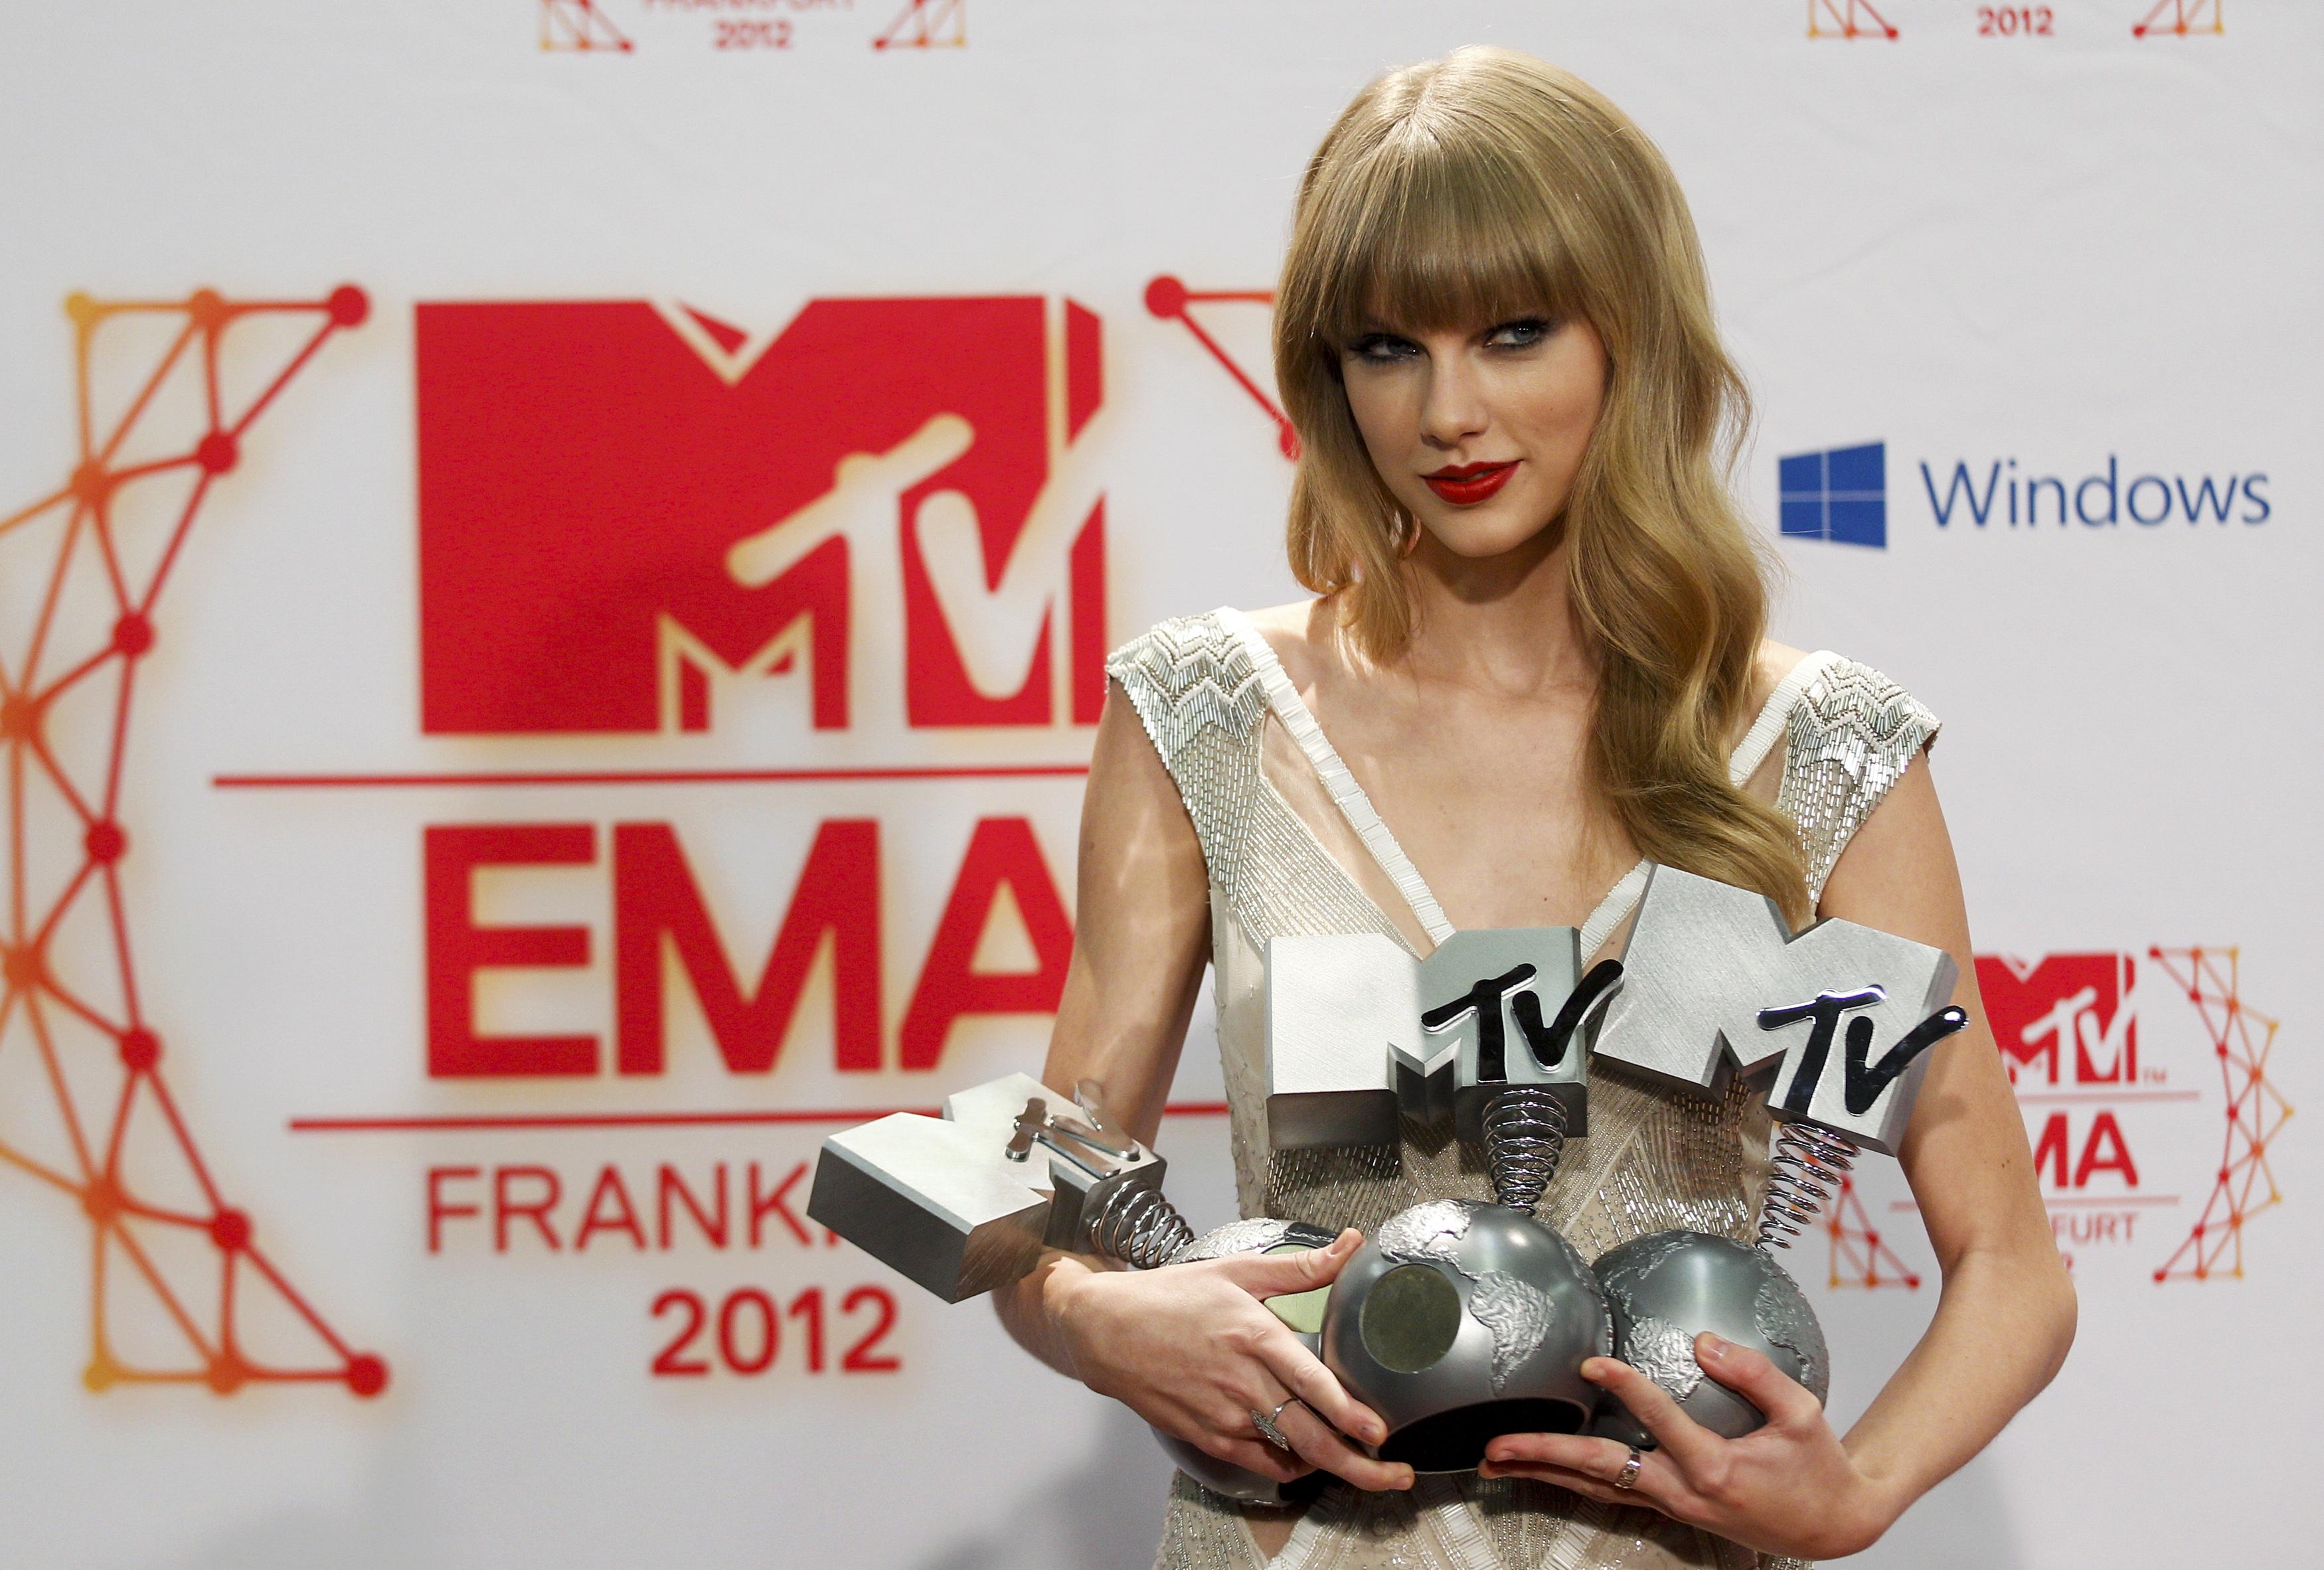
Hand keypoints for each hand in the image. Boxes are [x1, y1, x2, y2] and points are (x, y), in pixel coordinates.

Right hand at [1056, 1228, 1414, 1492]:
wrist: (1106, 1329)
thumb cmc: (1170, 1296)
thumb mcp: (1236, 1271)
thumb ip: (1300, 1267)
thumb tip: (1350, 1243)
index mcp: (1252, 1334)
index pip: (1311, 1381)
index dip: (1349, 1412)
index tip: (1381, 1432)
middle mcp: (1240, 1380)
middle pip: (1309, 1434)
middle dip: (1358, 1464)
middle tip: (1395, 1476)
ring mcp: (1222, 1414)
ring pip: (1288, 1453)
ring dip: (1330, 1466)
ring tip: (1363, 1470)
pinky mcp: (1206, 1435)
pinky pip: (1257, 1462)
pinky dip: (1288, 1466)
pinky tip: (1307, 1461)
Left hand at [1478, 1334, 1899, 1559]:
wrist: (1832, 1525)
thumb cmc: (1817, 1468)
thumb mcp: (1802, 1414)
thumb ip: (1753, 1374)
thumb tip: (1704, 1341)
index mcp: (1716, 1466)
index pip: (1659, 1421)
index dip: (1626, 1388)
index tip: (1592, 1363)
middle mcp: (1685, 1491)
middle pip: (1602, 1470)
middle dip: (1546, 1454)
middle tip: (1498, 1443)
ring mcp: (1674, 1504)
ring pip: (1596, 1488)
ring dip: (1544, 1472)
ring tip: (1495, 1459)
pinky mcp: (1672, 1507)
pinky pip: (1611, 1494)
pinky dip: (1570, 1482)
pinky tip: (1541, 1471)